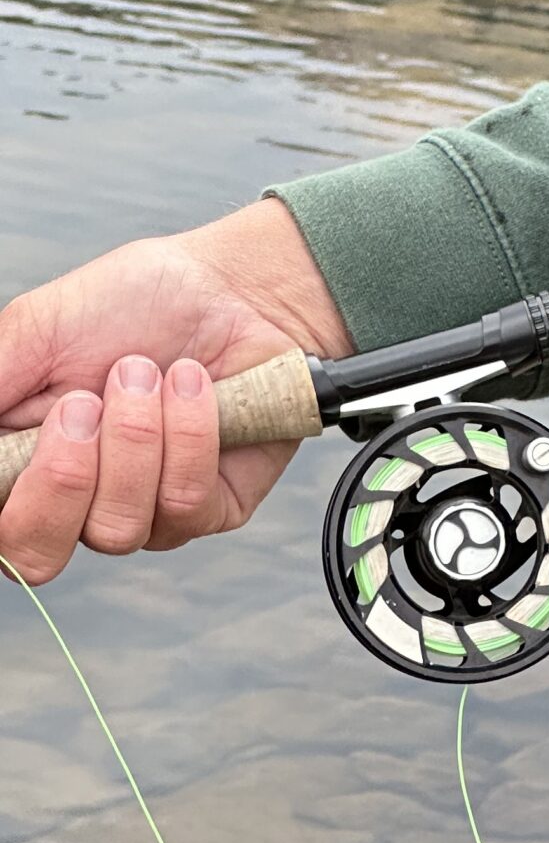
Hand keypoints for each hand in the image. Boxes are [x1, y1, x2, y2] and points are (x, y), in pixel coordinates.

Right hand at [0, 200, 352, 585]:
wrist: (231, 285)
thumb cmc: (130, 302)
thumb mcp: (38, 328)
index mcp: (25, 466)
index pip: (0, 530)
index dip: (16, 497)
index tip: (53, 419)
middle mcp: (78, 503)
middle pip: (38, 557)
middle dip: (63, 478)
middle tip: (86, 401)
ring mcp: (144, 512)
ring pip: (117, 527)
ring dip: (135, 437)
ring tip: (149, 371)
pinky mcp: (210, 508)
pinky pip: (185, 503)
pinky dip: (189, 432)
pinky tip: (192, 382)